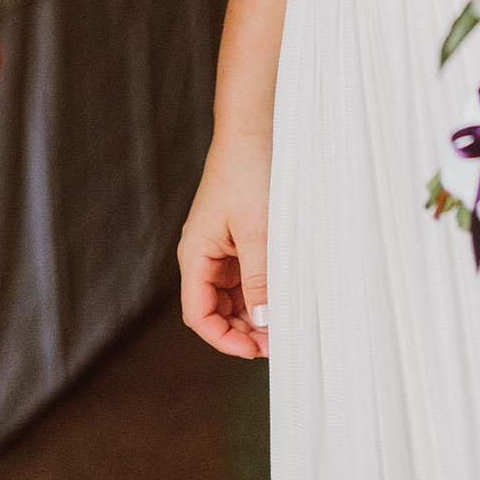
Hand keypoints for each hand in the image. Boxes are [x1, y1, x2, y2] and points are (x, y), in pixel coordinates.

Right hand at [179, 128, 269, 359]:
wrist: (253, 128)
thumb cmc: (248, 171)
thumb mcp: (257, 230)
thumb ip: (259, 280)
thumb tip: (264, 325)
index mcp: (195, 254)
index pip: (198, 314)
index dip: (224, 340)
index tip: (255, 351)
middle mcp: (203, 254)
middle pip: (214, 310)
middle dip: (242, 330)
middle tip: (278, 341)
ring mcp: (220, 247)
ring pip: (231, 297)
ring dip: (253, 313)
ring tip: (284, 322)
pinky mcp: (236, 238)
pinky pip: (244, 277)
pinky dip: (260, 292)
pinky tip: (281, 296)